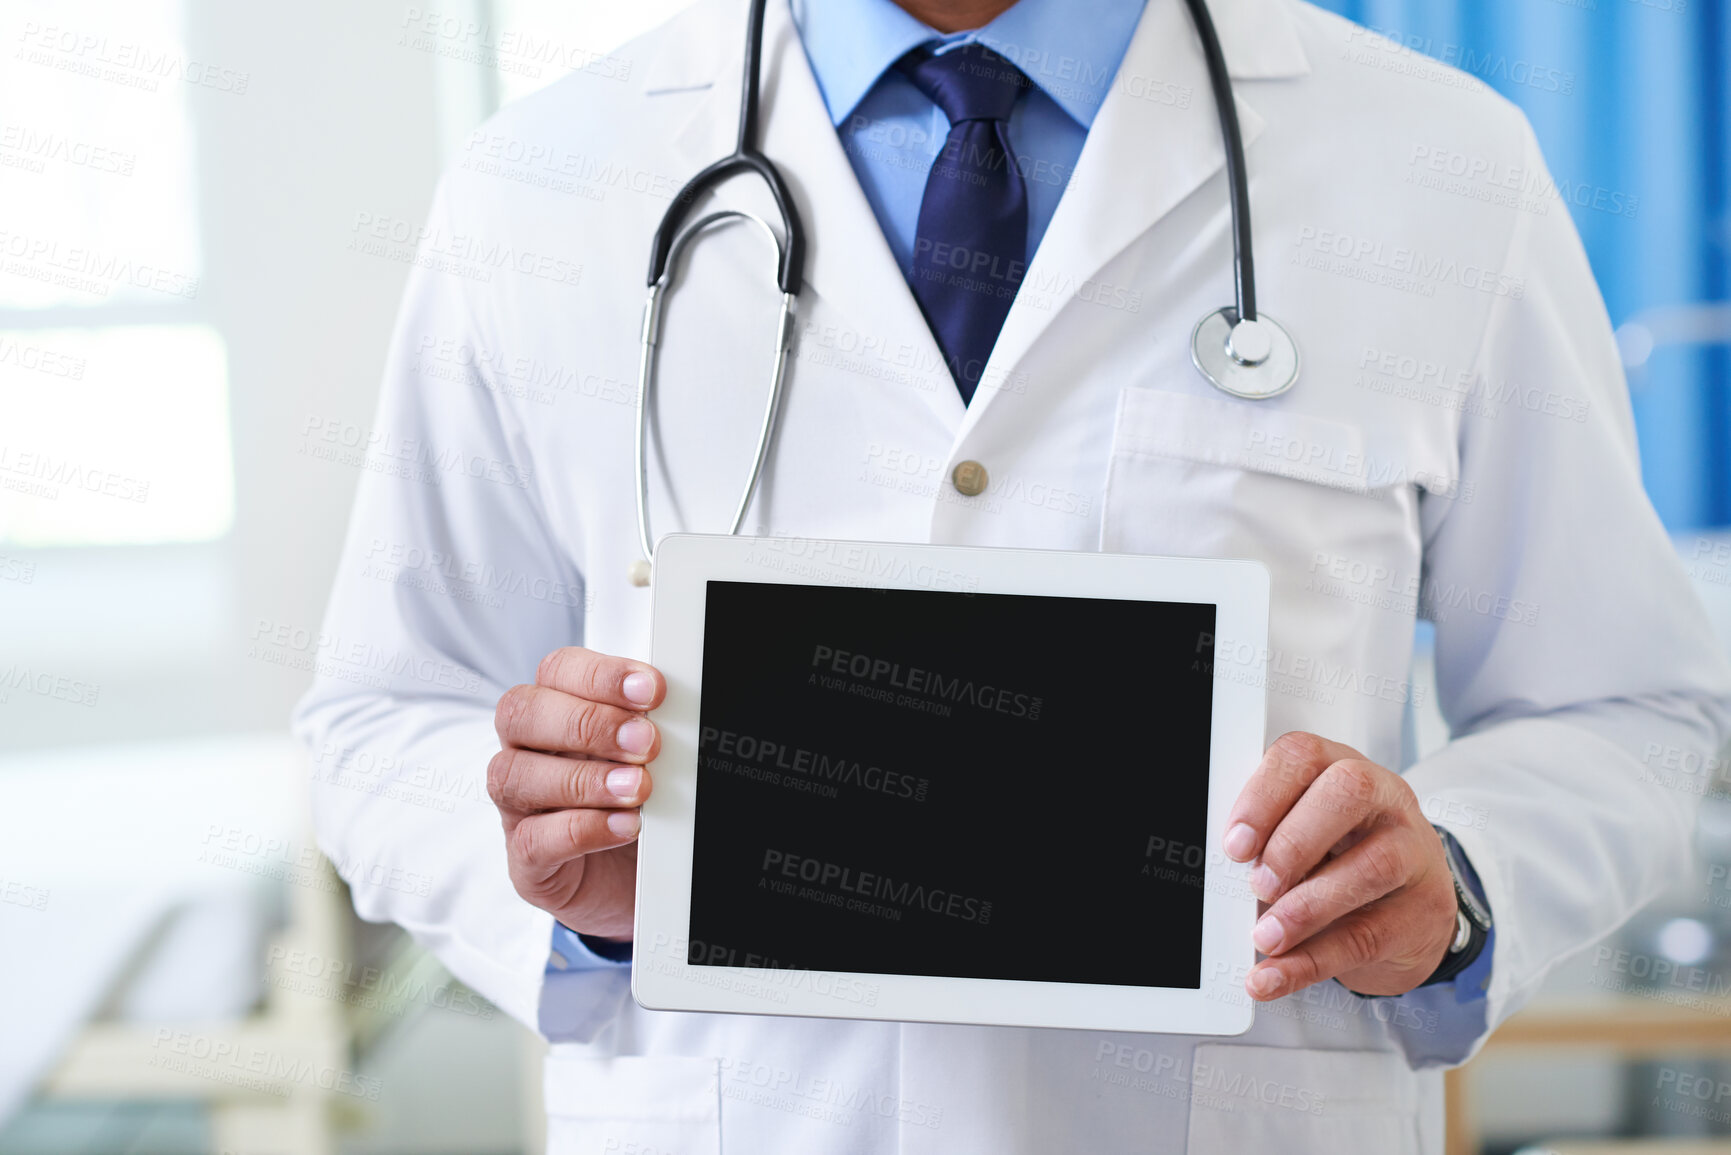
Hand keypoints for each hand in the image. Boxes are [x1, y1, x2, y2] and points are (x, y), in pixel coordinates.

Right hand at [489, 647, 663, 941]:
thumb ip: (652, 726)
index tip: (652, 689)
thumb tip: (682, 706)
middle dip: (587, 723)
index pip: (557, 671)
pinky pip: (533, 840)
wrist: (640, 879)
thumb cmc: (641, 802)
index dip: (600, 675)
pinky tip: (625, 825)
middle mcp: (526, 752)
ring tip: (639, 787)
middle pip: (520, 714)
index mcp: (556, 710)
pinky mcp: (527, 861)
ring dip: (584, 779)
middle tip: (646, 741)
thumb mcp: (651, 756)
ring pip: (514, 776)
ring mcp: (519, 808)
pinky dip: (582, 829)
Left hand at [1223, 732, 1457, 1000]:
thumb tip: (1219, 870)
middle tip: (1258, 884)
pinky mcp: (1422, 912)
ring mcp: (1413, 851)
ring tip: (1266, 936)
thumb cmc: (1342, 858)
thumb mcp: (1304, 835)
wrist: (1412, 907)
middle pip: (1349, 792)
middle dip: (1294, 840)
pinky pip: (1367, 937)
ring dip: (1306, 907)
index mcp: (1340, 767)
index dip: (1264, 795)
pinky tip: (1273, 975)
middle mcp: (1384, 799)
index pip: (1303, 756)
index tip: (1235, 844)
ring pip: (1371, 866)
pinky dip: (1311, 962)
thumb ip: (1268, 840)